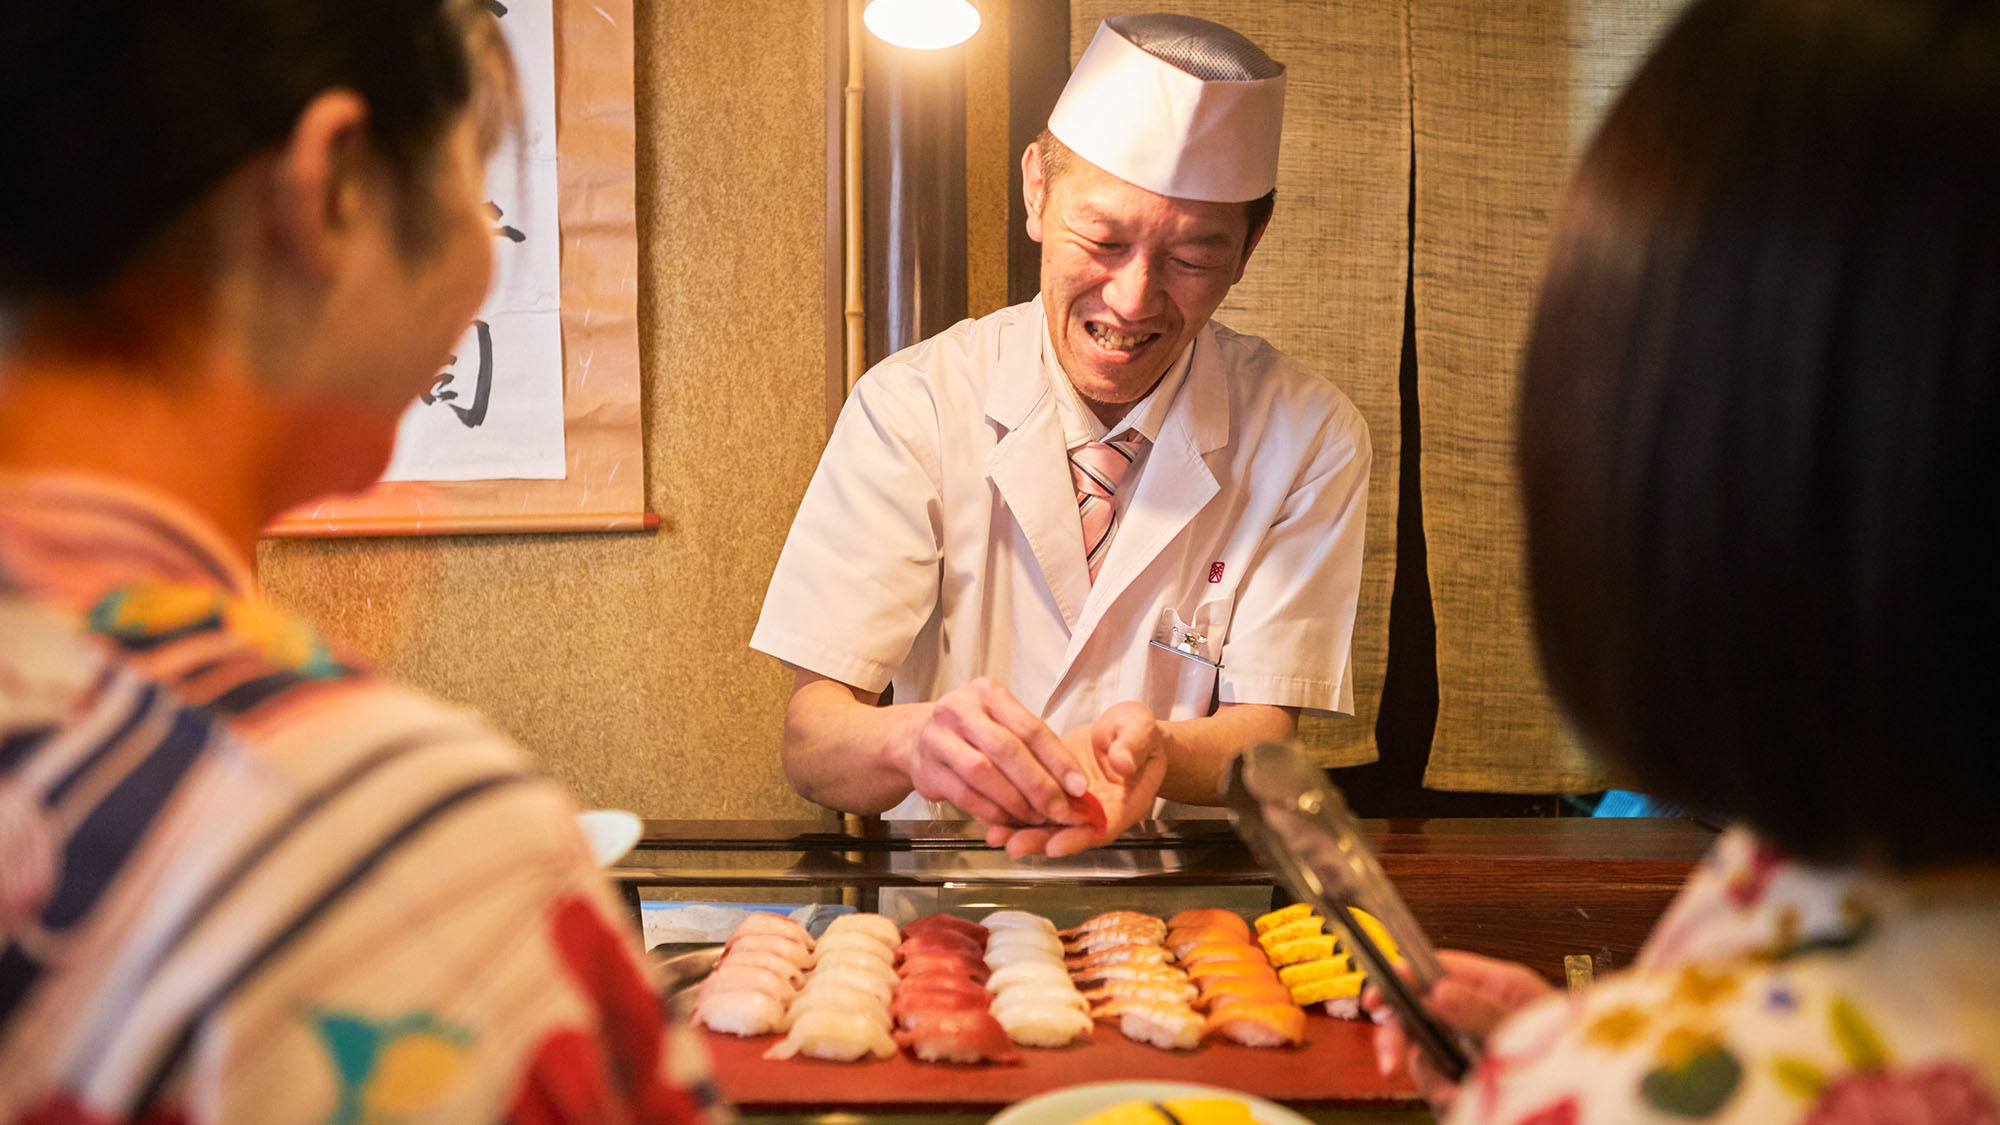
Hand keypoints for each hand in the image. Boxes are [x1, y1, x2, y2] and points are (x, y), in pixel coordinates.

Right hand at [898, 677, 1089, 826]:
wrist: (914, 737)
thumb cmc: (970, 731)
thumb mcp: (1000, 722)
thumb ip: (1032, 747)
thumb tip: (1072, 786)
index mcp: (988, 693)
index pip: (1031, 728)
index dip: (1059, 761)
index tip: (1079, 787)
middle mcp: (961, 709)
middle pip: (1008, 750)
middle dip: (1040, 785)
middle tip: (1061, 810)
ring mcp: (939, 737)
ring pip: (984, 773)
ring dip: (1016, 802)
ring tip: (1037, 818)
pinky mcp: (927, 768)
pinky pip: (966, 795)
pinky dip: (992, 812)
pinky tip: (1009, 821)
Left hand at [986, 702, 1166, 857]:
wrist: (1127, 734)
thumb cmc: (1138, 734)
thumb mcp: (1141, 730)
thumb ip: (1133, 745)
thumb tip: (1123, 761)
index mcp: (1126, 803)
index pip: (1102, 827)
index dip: (1079, 837)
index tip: (1056, 844)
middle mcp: (1099, 811)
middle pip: (1069, 833)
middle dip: (1040, 840)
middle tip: (1013, 844)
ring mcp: (1076, 805)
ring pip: (1049, 824)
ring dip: (1022, 830)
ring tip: (995, 834)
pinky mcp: (1057, 794)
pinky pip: (1036, 807)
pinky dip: (1014, 811)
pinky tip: (992, 813)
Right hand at [1366, 950, 1555, 1111]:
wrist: (1591, 1102)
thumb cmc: (1572, 1055)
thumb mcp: (1525, 1029)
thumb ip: (1481, 1011)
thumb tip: (1438, 989)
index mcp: (1497, 985)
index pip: (1436, 967)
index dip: (1400, 978)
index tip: (1375, 999)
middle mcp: (1478, 1012)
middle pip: (1418, 1009)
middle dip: (1401, 1037)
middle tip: (1390, 1061)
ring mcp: (1472, 1045)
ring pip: (1424, 1051)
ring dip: (1432, 1076)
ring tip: (1457, 1092)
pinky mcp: (1470, 1076)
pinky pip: (1439, 1082)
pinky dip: (1446, 1095)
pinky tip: (1465, 1100)